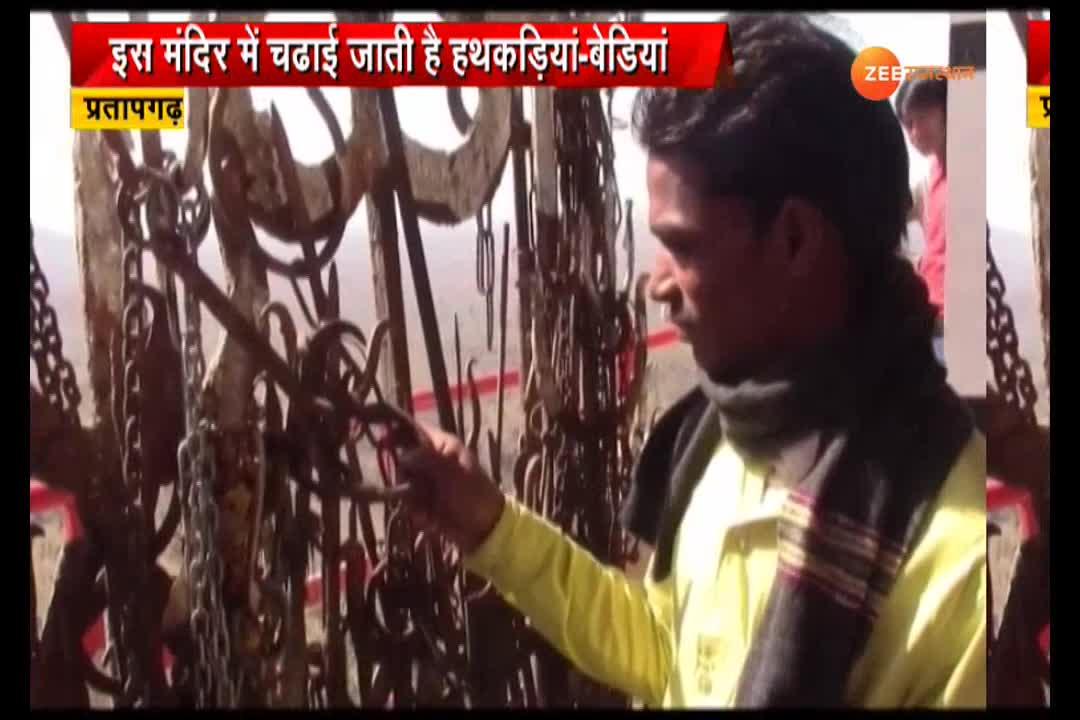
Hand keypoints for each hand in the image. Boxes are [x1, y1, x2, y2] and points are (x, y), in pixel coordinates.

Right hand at [398, 421, 505, 554]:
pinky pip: (410, 505)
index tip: (383, 441)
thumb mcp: (453, 473)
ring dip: (413, 501)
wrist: (485, 530)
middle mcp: (433, 460)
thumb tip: (403, 454)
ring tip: (427, 511)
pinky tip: (430, 520)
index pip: (415, 430)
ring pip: (404, 485)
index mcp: (443, 446)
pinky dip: (419, 514)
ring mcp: (429, 482)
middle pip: (403, 461)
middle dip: (406, 478)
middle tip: (415, 488)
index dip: (397, 431)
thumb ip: (427, 458)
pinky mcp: (426, 503)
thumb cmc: (473, 495)